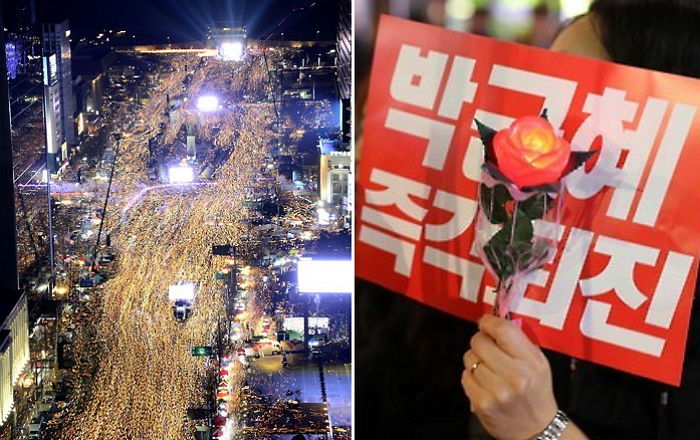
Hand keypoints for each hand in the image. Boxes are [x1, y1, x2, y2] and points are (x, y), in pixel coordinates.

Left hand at [461, 314, 557, 439]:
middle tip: (488, 349)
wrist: (535, 428)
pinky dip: (471, 376)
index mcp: (530, 362)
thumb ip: (518, 341)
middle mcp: (515, 376)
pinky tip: (483, 382)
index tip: (486, 323)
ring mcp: (497, 391)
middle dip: (480, 341)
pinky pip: (465, 376)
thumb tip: (493, 320)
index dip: (489, 322)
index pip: (503, 330)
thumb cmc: (535, 390)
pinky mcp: (482, 402)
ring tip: (489, 369)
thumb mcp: (538, 362)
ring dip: (475, 360)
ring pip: (469, 358)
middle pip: (480, 341)